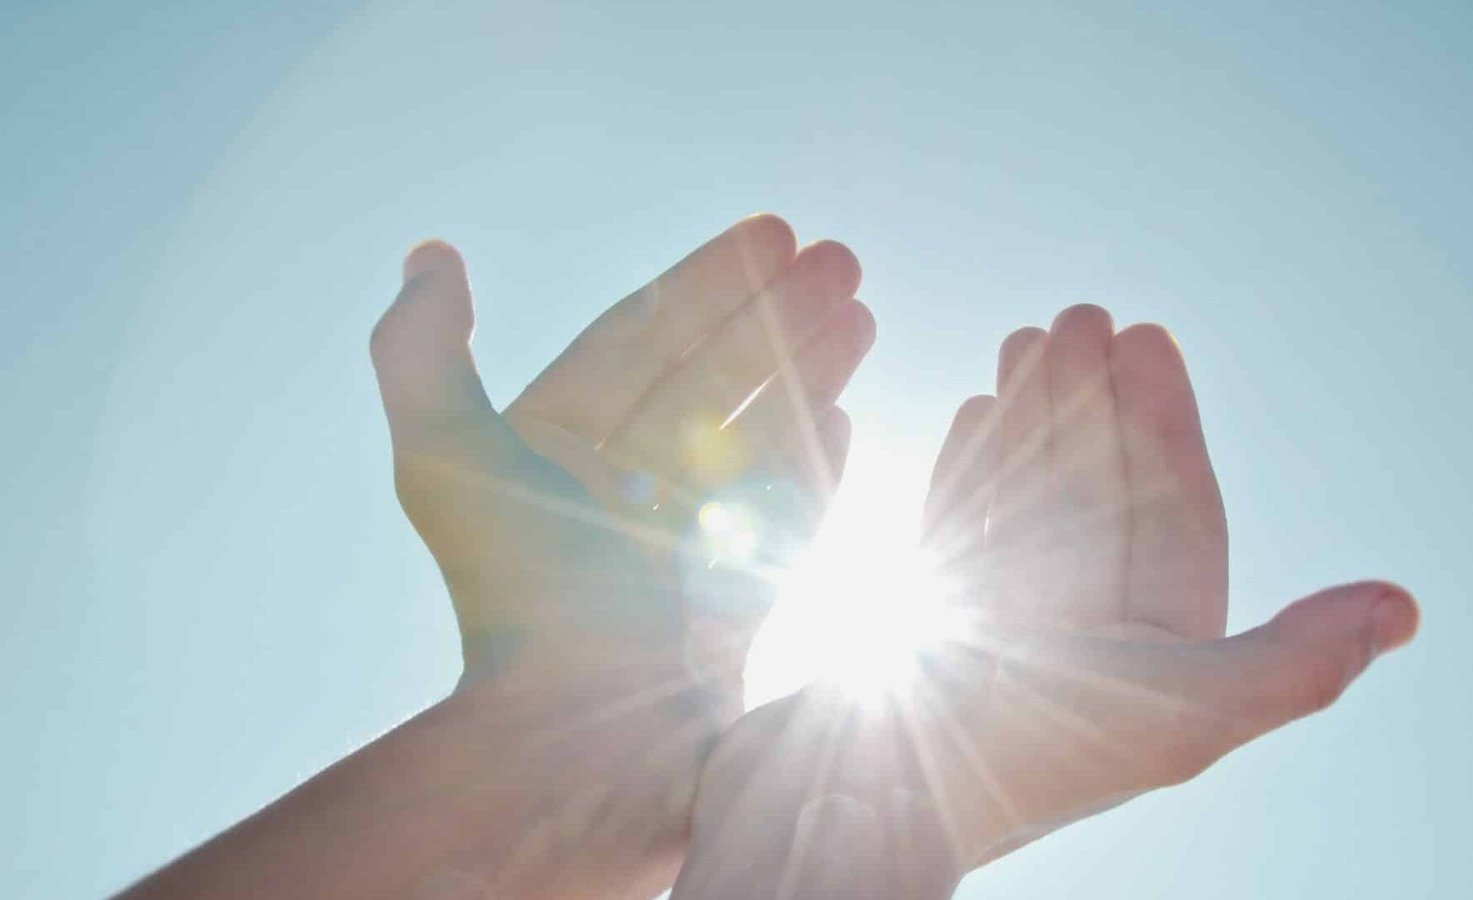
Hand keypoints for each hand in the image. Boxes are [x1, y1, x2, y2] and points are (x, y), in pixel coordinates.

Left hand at [369, 215, 872, 894]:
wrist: (593, 740)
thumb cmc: (527, 598)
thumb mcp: (446, 459)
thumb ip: (422, 354)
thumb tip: (429, 257)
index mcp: (554, 451)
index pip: (640, 339)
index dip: (706, 280)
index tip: (774, 231)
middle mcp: (616, 491)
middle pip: (709, 375)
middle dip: (775, 312)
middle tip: (843, 256)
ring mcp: (679, 544)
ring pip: (753, 433)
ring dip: (808, 367)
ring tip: (861, 310)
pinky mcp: (729, 598)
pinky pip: (779, 512)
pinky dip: (811, 459)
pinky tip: (845, 412)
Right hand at [676, 306, 1418, 890]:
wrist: (847, 808)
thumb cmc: (1017, 763)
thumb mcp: (1182, 715)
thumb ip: (1294, 663)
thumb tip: (1404, 610)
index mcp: (1154, 667)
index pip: (1174, 517)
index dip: (1166, 423)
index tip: (1145, 336)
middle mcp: (1083, 649)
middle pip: (1101, 496)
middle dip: (1095, 404)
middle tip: (1079, 316)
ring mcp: (1003, 632)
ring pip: (1032, 501)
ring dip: (1037, 419)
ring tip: (1026, 341)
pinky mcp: (926, 624)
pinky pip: (965, 527)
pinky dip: (979, 467)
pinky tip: (980, 409)